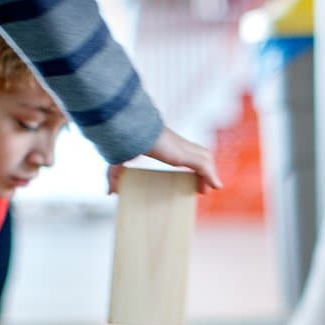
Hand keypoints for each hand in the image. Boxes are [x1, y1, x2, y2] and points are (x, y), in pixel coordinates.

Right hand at [106, 127, 222, 194]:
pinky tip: (215, 186)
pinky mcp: (187, 154)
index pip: (183, 154)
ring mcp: (184, 148)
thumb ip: (115, 177)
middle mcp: (178, 145)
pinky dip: (211, 176)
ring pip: (204, 159)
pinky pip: (204, 166)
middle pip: (198, 156)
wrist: (129, 131)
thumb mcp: (119, 162)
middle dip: (203, 170)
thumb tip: (109, 193)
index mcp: (165, 144)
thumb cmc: (124, 140)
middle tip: (202, 188)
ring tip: (207, 189)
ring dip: (208, 173)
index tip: (191, 180)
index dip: (189, 166)